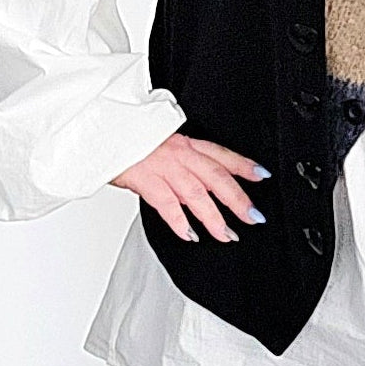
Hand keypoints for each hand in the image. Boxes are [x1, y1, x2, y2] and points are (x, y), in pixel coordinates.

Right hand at [110, 133, 269, 244]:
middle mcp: (179, 153)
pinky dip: (179, 220)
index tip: (262, 176)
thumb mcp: (162, 149)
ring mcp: (163, 165)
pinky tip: (188, 234)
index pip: (221, 154)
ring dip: (213, 217)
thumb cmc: (130, 142)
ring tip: (226, 235)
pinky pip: (166, 202)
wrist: (102, 130)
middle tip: (253, 217)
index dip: (244, 165)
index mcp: (186, 144)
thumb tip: (196, 192)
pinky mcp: (144, 177)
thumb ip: (181, 169)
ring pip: (196, 192)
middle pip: (216, 176)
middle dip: (238, 198)